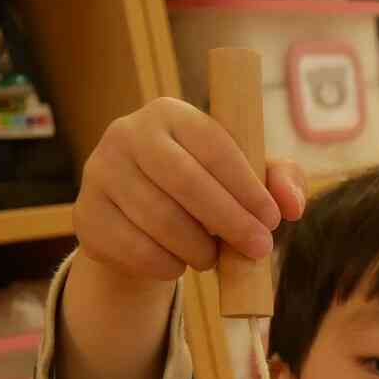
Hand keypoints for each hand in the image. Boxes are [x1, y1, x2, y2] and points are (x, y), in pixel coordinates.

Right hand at [74, 97, 305, 288]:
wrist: (137, 224)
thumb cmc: (202, 192)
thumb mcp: (243, 180)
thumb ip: (278, 181)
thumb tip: (292, 204)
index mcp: (170, 113)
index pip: (213, 145)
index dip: (246, 186)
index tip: (272, 220)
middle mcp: (127, 133)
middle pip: (184, 180)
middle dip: (229, 220)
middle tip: (258, 249)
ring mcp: (99, 172)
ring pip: (159, 218)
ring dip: (198, 248)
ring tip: (212, 257)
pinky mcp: (86, 215)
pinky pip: (135, 249)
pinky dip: (167, 265)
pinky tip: (177, 263)